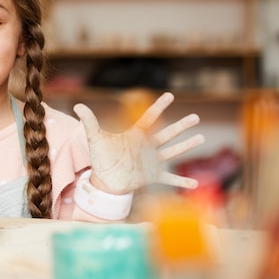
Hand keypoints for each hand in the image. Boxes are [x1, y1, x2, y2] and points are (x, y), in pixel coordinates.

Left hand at [73, 92, 204, 193]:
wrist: (104, 180)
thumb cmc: (101, 158)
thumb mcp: (95, 139)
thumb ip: (89, 122)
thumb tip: (78, 105)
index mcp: (134, 136)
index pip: (148, 119)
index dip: (158, 107)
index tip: (170, 95)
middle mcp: (146, 147)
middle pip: (166, 134)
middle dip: (181, 126)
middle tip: (196, 117)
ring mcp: (150, 161)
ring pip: (171, 152)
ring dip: (186, 146)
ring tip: (201, 138)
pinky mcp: (151, 175)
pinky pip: (169, 178)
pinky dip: (181, 181)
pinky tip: (195, 183)